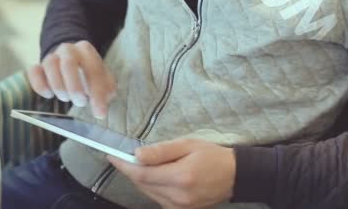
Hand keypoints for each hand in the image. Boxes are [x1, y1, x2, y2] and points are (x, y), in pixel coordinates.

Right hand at [27, 40, 116, 118]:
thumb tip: (100, 112)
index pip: (93, 69)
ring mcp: (52, 56)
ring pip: (50, 66)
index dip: (97, 93)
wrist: (71, 61)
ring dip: (58, 87)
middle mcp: (68, 50)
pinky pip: (34, 72)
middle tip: (80, 102)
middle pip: (68, 64)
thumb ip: (105, 93)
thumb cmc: (88, 73)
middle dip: (74, 88)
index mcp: (87, 51)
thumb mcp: (103, 80)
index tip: (99, 113)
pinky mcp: (39, 66)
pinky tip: (49, 95)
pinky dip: (40, 86)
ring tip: (66, 98)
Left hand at [108, 139, 235, 208]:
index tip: (112, 156)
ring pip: (148, 193)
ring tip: (142, 164)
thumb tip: (137, 154)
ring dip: (141, 179)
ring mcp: (179, 206)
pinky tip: (156, 176)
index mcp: (181, 176)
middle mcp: (178, 196)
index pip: (142, 174)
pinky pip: (157, 199)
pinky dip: (151, 187)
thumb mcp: (189, 144)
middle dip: (131, 170)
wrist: (235, 175)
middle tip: (124, 156)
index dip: (124, 165)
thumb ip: (162, 150)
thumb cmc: (213, 155)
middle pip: (143, 184)